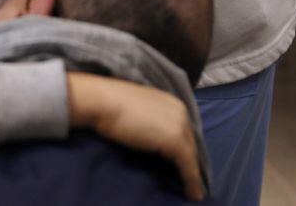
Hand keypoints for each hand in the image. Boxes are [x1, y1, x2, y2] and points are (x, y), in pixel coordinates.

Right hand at [66, 73, 204, 201]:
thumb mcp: (137, 111)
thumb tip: (151, 137)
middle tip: (191, 180)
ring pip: (191, 155)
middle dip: (191, 162)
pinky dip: (191, 181)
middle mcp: (180, 112)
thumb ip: (149, 120)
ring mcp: (179, 125)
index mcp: (172, 103)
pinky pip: (188, 165)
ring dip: (193, 175)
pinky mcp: (174, 141)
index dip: (184, 149)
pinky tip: (191, 194)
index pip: (183, 131)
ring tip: (193, 191)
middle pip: (190, 143)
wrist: (103, 102)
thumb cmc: (110, 104)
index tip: (183, 165)